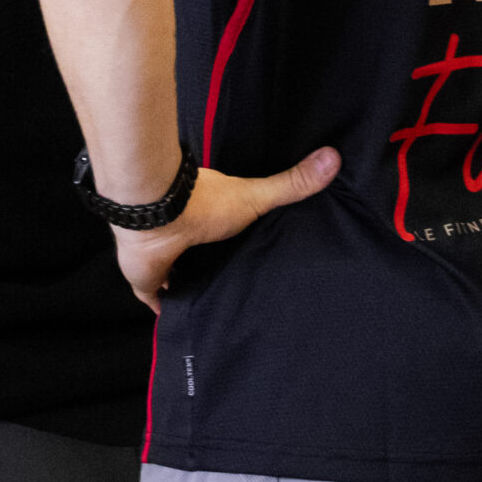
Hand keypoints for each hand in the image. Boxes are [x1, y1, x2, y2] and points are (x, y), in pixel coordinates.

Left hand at [113, 150, 339, 311]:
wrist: (158, 213)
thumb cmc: (204, 202)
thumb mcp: (256, 196)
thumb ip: (291, 183)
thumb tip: (335, 156)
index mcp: (204, 218)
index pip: (220, 237)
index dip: (229, 248)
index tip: (246, 259)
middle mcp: (181, 238)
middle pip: (197, 259)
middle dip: (209, 272)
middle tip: (233, 294)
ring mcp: (161, 260)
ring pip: (176, 278)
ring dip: (188, 289)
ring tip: (214, 314)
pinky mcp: (147, 281)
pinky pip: (157, 301)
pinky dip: (167, 311)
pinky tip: (183, 324)